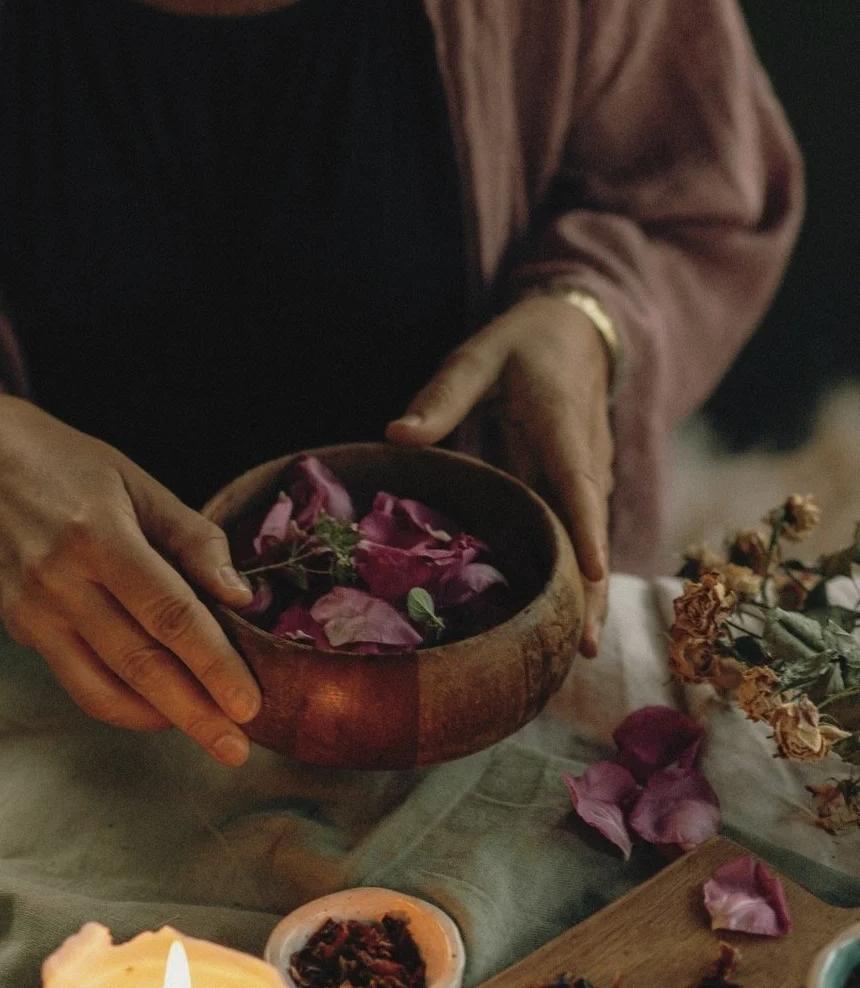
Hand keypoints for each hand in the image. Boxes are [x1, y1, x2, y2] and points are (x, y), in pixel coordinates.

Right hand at [0, 389, 259, 762]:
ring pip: (105, 686)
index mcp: (98, 535)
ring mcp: (34, 611)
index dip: (212, 662)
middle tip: (238, 747)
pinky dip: (124, 706)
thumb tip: (243, 598)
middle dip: (195, 711)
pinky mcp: (22, 630)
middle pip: (139, 661)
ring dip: (162, 719)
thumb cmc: (71, 468)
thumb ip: (195, 540)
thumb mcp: (140, 485)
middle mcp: (60, 580)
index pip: (168, 613)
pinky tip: (163, 710)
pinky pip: (80, 682)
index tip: (248, 702)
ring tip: (211, 735)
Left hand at [385, 295, 612, 656]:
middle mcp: (587, 461)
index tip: (592, 571)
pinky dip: (576, 581)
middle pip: (592, 533)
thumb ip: (441, 396)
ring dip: (588, 597)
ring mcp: (588, 480)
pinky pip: (578, 539)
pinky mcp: (578, 492)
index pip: (578, 483)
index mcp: (564, 426)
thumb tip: (396, 436)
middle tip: (586, 649)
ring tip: (579, 654)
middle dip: (592, 591)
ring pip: (590, 544)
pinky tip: (561, 625)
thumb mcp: (480, 355)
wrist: (579, 333)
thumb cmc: (523, 344)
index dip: (586, 529)